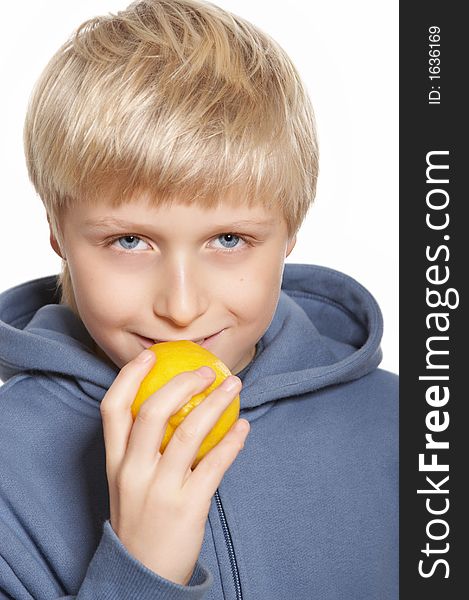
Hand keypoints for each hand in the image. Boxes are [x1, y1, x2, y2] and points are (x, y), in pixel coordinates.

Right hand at [100, 349, 249, 585]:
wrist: (142, 575)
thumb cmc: (139, 520)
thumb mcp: (126, 483)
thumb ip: (139, 449)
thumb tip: (173, 407)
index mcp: (115, 463)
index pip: (112, 409)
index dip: (130, 376)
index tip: (151, 355)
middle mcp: (133, 472)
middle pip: (153, 411)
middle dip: (183, 382)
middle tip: (208, 371)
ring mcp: (160, 490)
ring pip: (189, 432)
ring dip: (216, 403)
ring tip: (234, 386)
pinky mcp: (188, 506)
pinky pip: (215, 464)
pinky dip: (232, 441)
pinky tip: (243, 427)